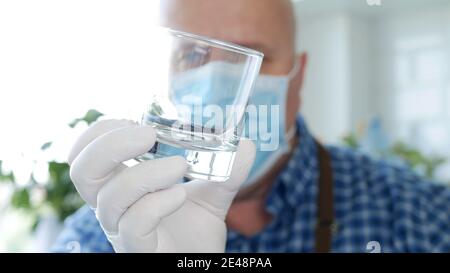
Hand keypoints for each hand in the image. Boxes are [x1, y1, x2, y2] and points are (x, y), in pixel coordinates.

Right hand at [68, 119, 254, 251]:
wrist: (199, 262)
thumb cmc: (195, 228)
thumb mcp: (212, 190)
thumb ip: (226, 167)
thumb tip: (245, 143)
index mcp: (119, 185)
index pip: (85, 155)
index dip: (99, 132)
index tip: (133, 120)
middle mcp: (113, 207)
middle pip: (82, 172)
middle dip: (111, 144)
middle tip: (149, 134)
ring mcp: (122, 230)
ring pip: (110, 198)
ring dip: (146, 173)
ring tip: (180, 166)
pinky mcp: (137, 250)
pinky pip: (134, 224)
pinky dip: (157, 202)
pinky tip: (181, 194)